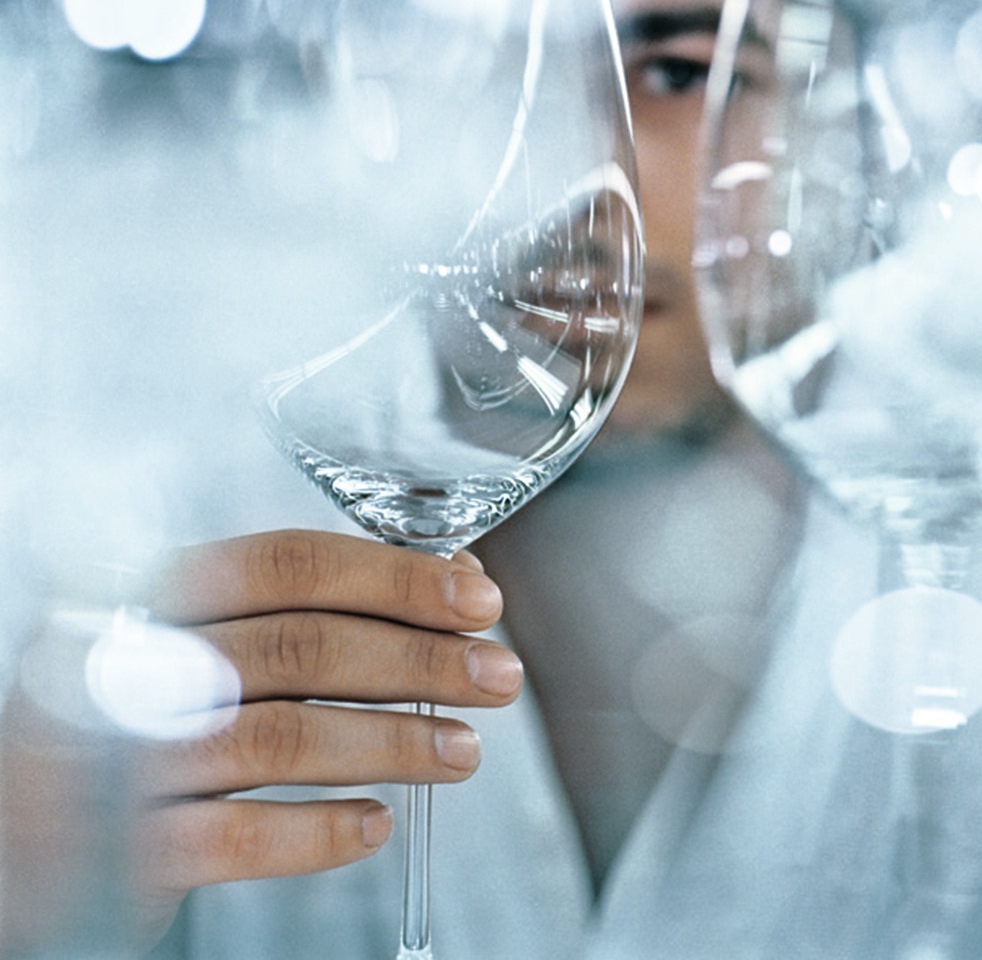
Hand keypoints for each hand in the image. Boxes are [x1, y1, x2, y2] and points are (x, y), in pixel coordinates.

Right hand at [0, 528, 521, 952]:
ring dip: (391, 743)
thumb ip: (290, 610)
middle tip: (500, 677)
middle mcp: (128, 662)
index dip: (394, 577)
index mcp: (150, 593)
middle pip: (299, 646)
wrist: (6, 821)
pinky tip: (374, 827)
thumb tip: (443, 586)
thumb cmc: (127, 714)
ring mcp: (113, 759)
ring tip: (464, 752)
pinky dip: (316, 834)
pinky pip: (232, 840)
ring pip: (278, 738)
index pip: (287, 562)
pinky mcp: (110, 851)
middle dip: (418, 661)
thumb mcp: (186, 640)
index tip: (479, 598)